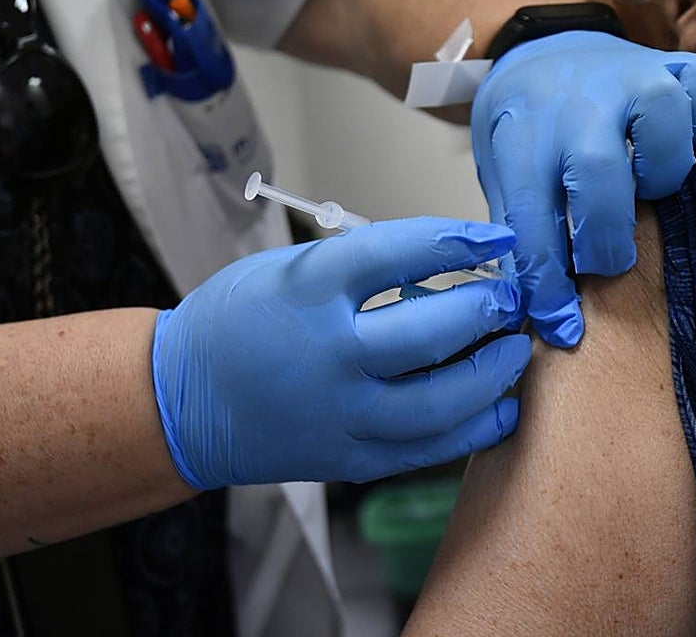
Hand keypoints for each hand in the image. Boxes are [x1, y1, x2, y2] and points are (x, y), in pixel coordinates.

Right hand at [151, 217, 528, 487]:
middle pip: (432, 331)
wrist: (181, 403)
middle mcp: (326, 356)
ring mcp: (338, 414)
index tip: (498, 236)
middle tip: (511, 297)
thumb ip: (360, 267)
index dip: (459, 240)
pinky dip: (473, 429)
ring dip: (493, 372)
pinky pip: (425, 450)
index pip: (399, 253)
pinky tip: (501, 408)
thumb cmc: (235, 323)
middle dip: (488, 309)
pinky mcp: (347, 459)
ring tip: (514, 350)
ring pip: (440, 401)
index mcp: (306, 292)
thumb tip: (444, 262)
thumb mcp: (287, 270)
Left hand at [471, 30, 695, 346]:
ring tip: (643, 184)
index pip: (530, 218)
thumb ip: (524, 233)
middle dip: (605, 235)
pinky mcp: (669, 63)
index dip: (547, 283)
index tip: (562, 325)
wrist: (540, 51)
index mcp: (520, 135)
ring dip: (661, 170)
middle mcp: (574, 101)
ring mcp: (626, 75)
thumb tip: (546, 314)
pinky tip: (676, 140)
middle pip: (598, 170)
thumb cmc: (526, 128)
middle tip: (606, 256)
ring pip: (664, 122)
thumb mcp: (502, 174)